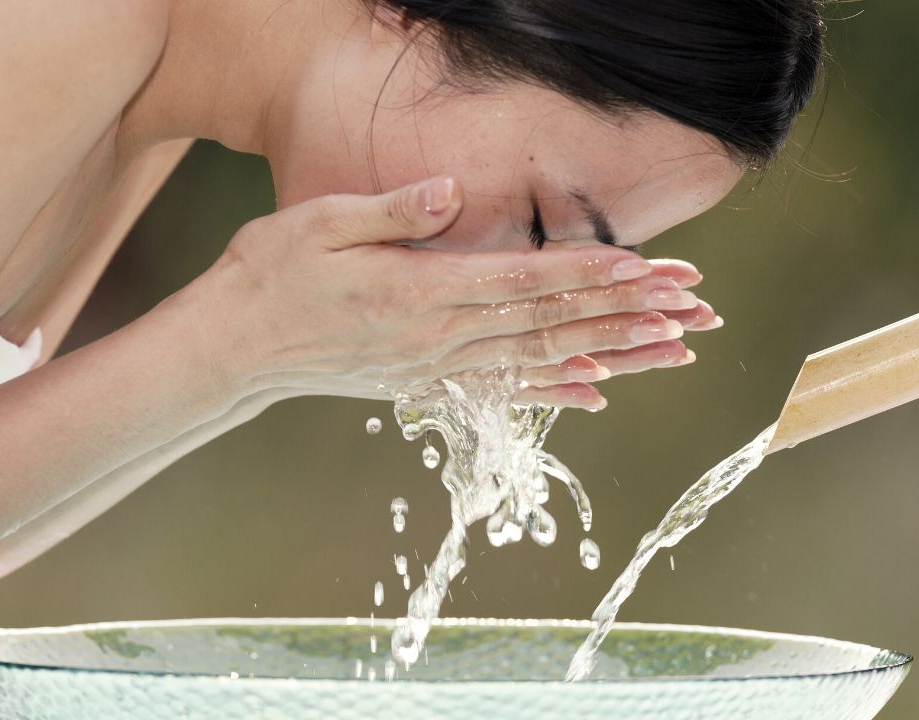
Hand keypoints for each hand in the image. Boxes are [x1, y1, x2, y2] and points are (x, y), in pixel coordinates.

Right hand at [189, 176, 710, 402]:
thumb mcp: (319, 224)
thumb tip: (452, 194)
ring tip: (670, 349)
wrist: (231, 352)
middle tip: (686, 308)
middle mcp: (437, 338)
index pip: (521, 281)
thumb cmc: (268, 276)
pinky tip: (598, 392)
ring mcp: (435, 368)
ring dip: (610, 353)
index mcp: (418, 293)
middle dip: (623, 313)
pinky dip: (556, 391)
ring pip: (540, 360)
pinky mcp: (427, 385)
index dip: (586, 274)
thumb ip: (393, 211)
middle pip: (547, 324)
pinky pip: (505, 391)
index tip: (644, 269)